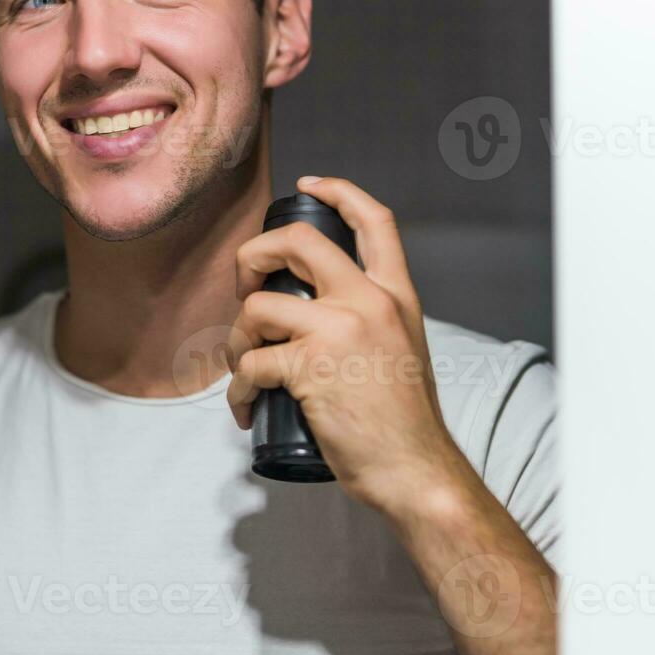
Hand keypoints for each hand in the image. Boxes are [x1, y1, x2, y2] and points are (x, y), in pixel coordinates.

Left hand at [227, 175, 471, 514]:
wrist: (416, 469)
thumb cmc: (404, 420)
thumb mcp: (405, 347)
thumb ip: (371, 318)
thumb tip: (314, 309)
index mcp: (396, 294)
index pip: (375, 220)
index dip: (338, 191)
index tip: (308, 185)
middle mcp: (368, 301)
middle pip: (296, 241)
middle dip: (253, 256)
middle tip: (246, 287)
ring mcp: (338, 330)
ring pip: (258, 306)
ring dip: (238, 339)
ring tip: (246, 369)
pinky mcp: (310, 367)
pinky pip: (251, 365)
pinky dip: (239, 391)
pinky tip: (247, 410)